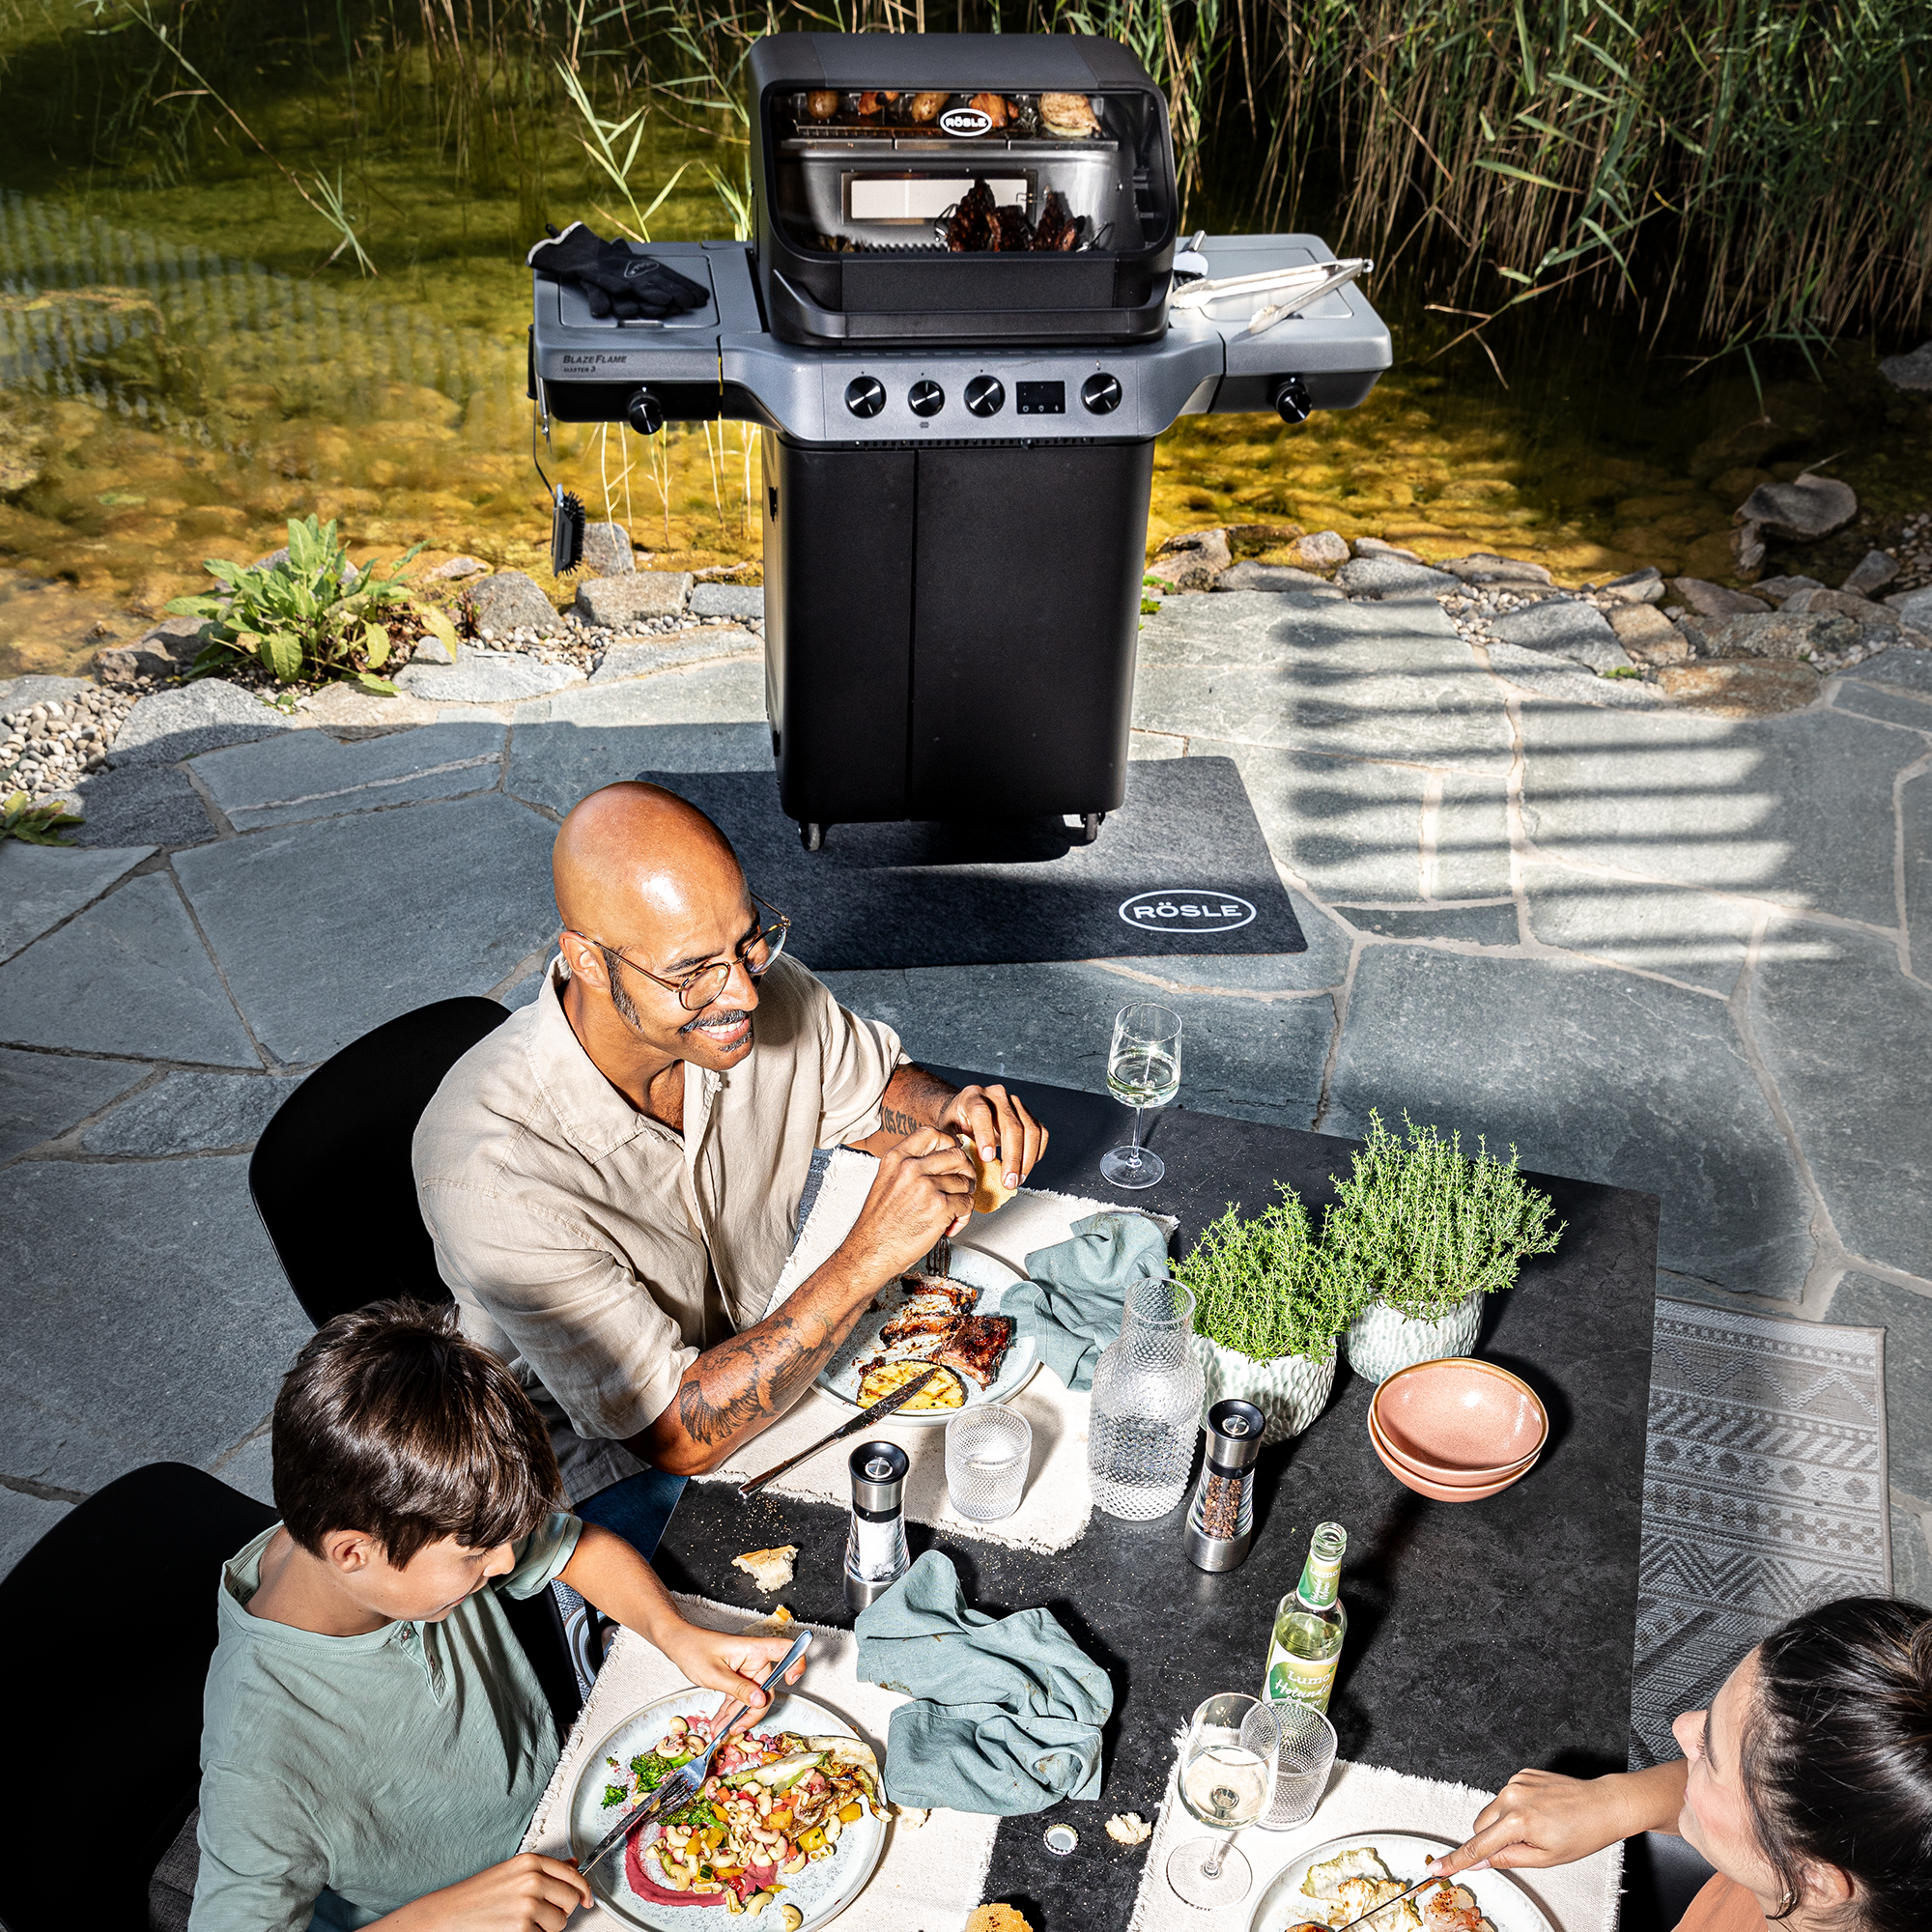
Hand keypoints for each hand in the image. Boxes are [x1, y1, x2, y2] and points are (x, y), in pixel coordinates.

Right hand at [379, 1853, 590, 1931]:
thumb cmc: (477, 1896)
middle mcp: (532, 1880)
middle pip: (571, 1899)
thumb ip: (544, 1870)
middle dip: (561, 1911)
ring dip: (546, 1928)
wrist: (448, 1915)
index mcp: (530, 1863)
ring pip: (559, 1923)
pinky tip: (514, 1930)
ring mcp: (528, 1905)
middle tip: (542, 1915)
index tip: (586, 1899)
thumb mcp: (511, 1873)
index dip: (583, 1890)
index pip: (573, 1874)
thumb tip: (574, 1865)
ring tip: (522, 1923)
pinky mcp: (522, 1929)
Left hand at [655, 1622, 807, 1731]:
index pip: (786, 1650)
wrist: (677, 1644)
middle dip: (753, 1712)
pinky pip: (739, 1699)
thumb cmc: (694, 1648)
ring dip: (737, 1717)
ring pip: (751, 1699)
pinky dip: (730, 1713)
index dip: (796, 1662)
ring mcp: (745, 1671)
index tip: (790, 1680)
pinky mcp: (736, 1679)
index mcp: (754, 1650)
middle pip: (767, 1689)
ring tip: (721, 1731)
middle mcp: (754, 1660)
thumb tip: (760, 1701)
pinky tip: (720, 1725)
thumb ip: (738, 1688)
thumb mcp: (715, 1673)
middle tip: (737, 1727)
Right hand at [845, 1127, 977, 1267]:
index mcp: (896, 1158)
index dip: (949, 1143)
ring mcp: (926, 1186)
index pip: (932, 1133)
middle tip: (964, 1185)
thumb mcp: (886, 1182)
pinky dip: (963, 1216)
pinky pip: (967, 1203)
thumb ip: (909, 1167)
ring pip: (965, 1182)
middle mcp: (911, 1168)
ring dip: (964, 1198)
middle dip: (966, 1171)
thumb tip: (941, 1159)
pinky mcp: (940, 1206)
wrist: (871, 1252)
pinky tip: (950, 1225)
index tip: (953, 1156)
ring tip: (952, 1212)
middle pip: (957, 1155)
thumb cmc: (879, 1224)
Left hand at [937, 1082, 1048, 1196]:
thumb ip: (953, 1145)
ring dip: (1027, 1159)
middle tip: (1008, 1181)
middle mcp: (996, 1095)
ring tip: (1018, 1180)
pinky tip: (1026, 1168)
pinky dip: (1037, 1153)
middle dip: (1012, 1157)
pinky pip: (1040, 1133)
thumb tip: (965, 1166)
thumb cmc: (954, 1124)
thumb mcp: (945, 1132)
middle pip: (1011, 1124)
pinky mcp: (1028, 1114)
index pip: (982, 1112)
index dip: (986, 1136)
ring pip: (1030, 1130)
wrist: (963, 1112)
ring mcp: (1015, 1103)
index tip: (987, 1159)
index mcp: (972, 1096)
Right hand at [1431, 1768, 1660, 1877]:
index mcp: (1517, 1821)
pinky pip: (1506, 1796)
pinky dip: (1515, 1808)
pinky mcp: (1522, 1773)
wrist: (1603, 1805)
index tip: (1437, 1867)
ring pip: (1492, 1811)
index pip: (1478, 1846)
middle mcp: (1511, 1796)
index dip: (1456, 1860)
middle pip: (1480, 1825)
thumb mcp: (1546, 1859)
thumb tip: (1481, 1862)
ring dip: (1503, 1823)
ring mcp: (1516, 1781)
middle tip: (1522, 1847)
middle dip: (1491, 1840)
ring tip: (1537, 1827)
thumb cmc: (1582, 1834)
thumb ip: (1507, 1859)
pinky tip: (1539, 1812)